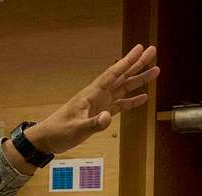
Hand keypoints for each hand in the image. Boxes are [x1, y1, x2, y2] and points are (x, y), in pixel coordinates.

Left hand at [25, 44, 158, 155]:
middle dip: (137, 64)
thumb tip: (107, 117)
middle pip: (121, 77)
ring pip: (122, 89)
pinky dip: (130, 101)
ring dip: (138, 80)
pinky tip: (143, 97)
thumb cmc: (58, 132)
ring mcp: (98, 105)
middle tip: (152, 51)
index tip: (139, 49)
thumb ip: (93, 124)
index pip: (112, 74)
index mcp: (91, 95)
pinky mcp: (98, 115)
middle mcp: (97, 96)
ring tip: (155, 71)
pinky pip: (118, 105)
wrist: (46, 140)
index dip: (126, 62)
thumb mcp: (75, 129)